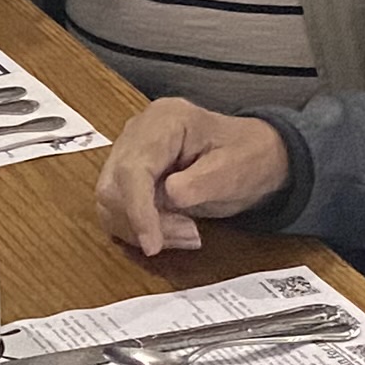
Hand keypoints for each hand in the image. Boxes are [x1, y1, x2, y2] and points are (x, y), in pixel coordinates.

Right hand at [95, 99, 290, 259]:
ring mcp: (129, 153)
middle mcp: (137, 133)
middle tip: (189, 235)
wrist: (254, 155)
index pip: (132, 168)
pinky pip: (117, 210)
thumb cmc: (248, 155)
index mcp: (164, 120)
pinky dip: (139, 229)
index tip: (153, 244)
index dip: (137, 210)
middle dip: (142, 222)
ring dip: (141, 229)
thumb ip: (198, 184)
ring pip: (109, 202)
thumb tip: (166, 198)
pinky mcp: (128, 175)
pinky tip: (172, 231)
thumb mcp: (232, 169)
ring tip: (187, 233)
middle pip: (112, 186)